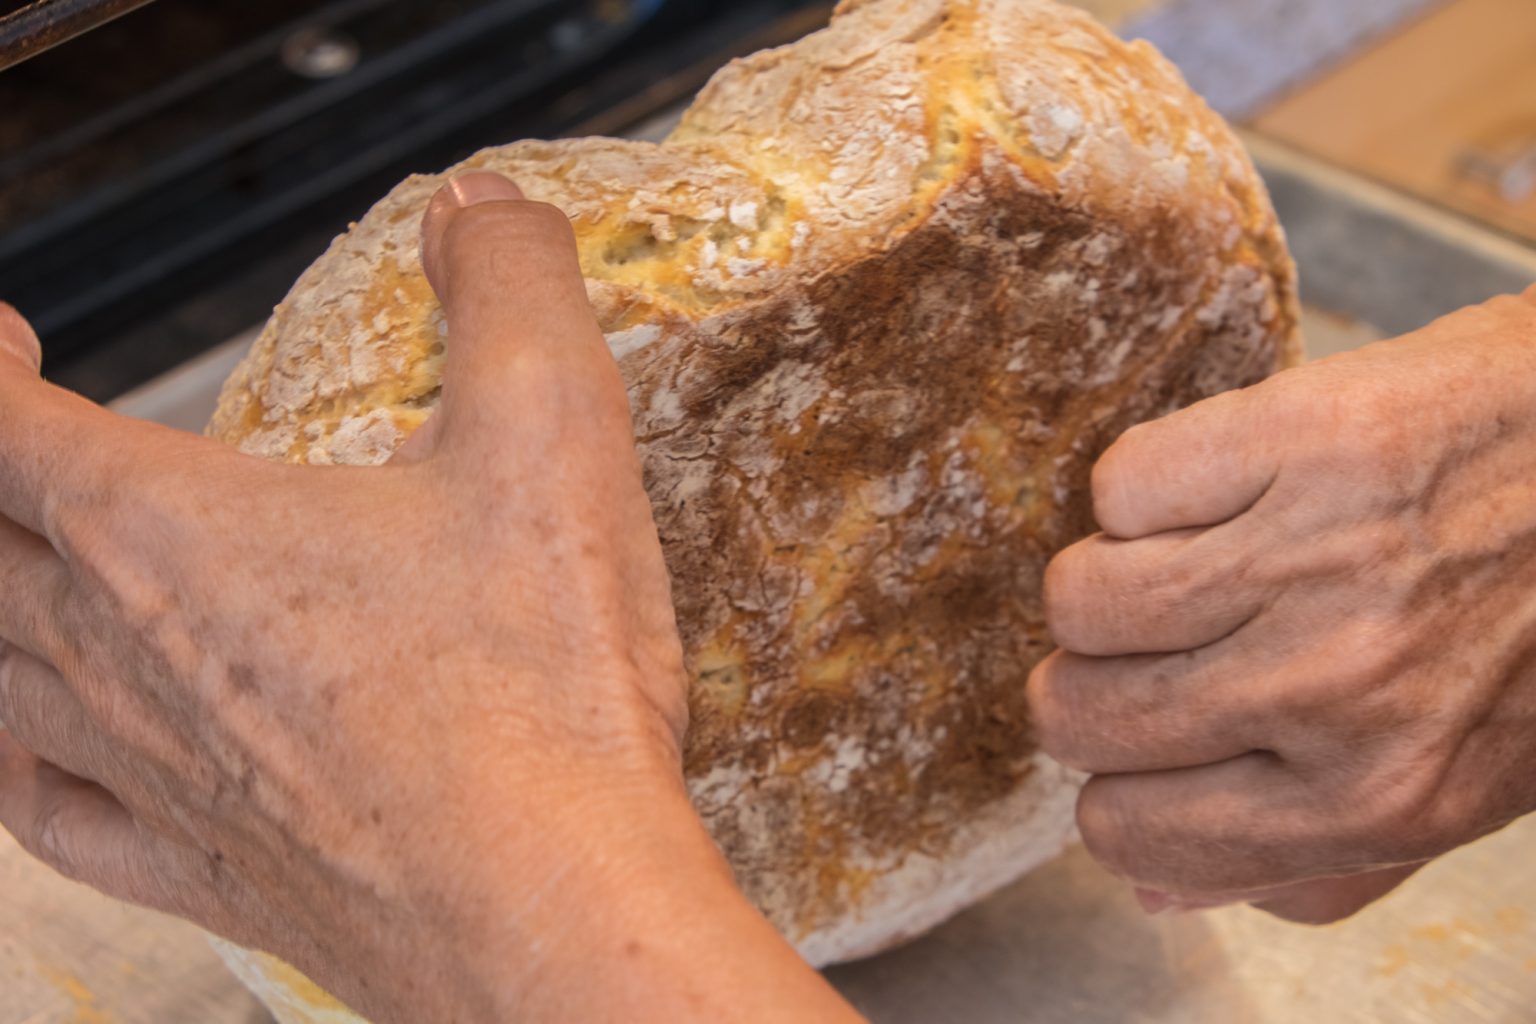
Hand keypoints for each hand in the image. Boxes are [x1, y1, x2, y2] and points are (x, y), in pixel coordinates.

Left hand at [0, 173, 859, 1021]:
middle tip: (17, 432)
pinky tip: (36, 751)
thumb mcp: (552, 436)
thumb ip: (510, 292)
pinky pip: (47, 812)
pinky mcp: (198, 870)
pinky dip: (18, 761)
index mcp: (172, 535)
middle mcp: (118, 653)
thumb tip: (481, 205)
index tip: (6, 335)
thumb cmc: (539, 692)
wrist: (550, 909)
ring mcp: (146, 771)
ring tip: (20, 566)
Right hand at [1028, 288, 1535, 922]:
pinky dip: (1153, 488)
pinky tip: (1227, 491)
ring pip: (1077, 597)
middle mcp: (1331, 690)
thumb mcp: (1466, 787)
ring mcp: (1308, 558)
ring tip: (1196, 562)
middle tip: (1166, 647)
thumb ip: (1317, 864)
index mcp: (1374, 798)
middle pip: (1075, 712)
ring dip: (1116, 578)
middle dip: (1100, 682)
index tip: (1145, 746)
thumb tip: (1156, 891)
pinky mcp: (1295, 438)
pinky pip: (1120, 485)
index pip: (1125, 832)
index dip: (1117, 787)